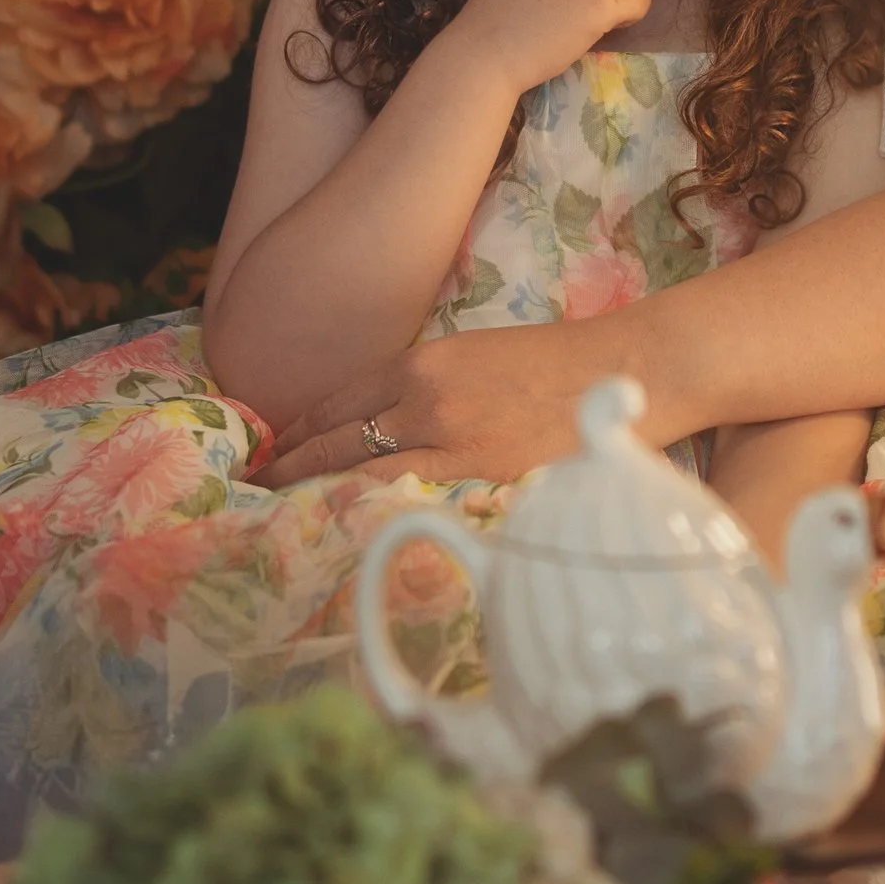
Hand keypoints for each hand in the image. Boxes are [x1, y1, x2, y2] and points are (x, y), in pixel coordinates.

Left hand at [257, 315, 665, 489]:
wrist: (626, 368)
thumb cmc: (561, 363)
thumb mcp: (482, 356)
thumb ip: (433, 386)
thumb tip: (391, 425)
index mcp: (426, 360)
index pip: (339, 400)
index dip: (300, 429)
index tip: (274, 451)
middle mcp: (424, 397)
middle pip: (336, 438)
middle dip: (291, 465)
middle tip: (257, 490)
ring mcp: (449, 439)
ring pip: (358, 471)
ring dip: (316, 492)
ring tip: (283, 515)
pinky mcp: (478, 476)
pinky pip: (405, 497)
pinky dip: (367, 510)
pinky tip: (346, 527)